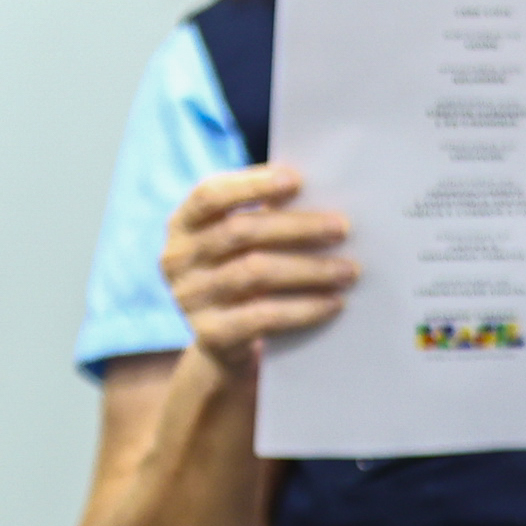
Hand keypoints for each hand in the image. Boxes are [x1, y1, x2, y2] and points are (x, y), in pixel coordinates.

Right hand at [164, 164, 356, 360]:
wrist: (224, 344)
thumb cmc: (243, 275)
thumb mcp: (241, 244)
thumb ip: (263, 216)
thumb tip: (322, 194)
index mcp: (182, 224)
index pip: (210, 194)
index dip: (252, 184)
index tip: (297, 180)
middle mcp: (178, 259)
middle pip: (240, 232)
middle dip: (297, 227)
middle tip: (342, 227)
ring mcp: (189, 299)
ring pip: (255, 273)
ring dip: (309, 269)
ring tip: (348, 269)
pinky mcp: (210, 335)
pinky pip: (263, 317)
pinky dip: (304, 308)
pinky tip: (333, 303)